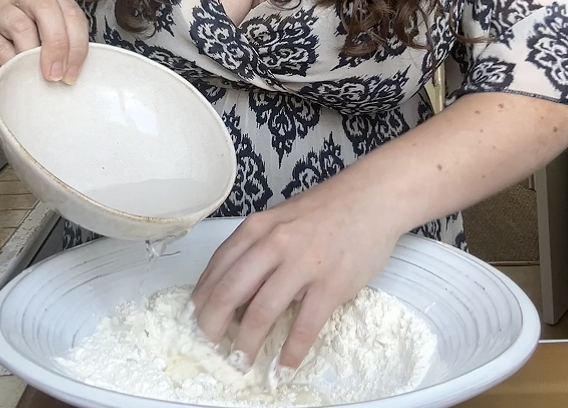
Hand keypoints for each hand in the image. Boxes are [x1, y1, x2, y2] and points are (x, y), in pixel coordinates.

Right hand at [0, 0, 89, 83]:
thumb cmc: (8, 42)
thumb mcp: (37, 39)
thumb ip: (58, 44)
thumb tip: (74, 68)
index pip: (69, 10)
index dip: (77, 42)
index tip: (73, 72)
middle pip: (46, 9)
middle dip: (58, 44)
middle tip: (57, 74)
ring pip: (21, 25)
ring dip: (33, 55)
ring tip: (36, 75)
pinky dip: (10, 63)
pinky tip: (14, 73)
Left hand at [191, 165, 401, 373]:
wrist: (371, 198)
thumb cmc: (325, 210)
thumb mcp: (280, 219)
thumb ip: (256, 248)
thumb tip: (233, 290)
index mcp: (257, 227)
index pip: (217, 269)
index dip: (203, 301)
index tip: (196, 321)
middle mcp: (274, 244)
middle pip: (230, 293)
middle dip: (213, 327)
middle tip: (209, 348)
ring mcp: (303, 264)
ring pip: (261, 313)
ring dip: (247, 345)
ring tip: (241, 364)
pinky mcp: (331, 284)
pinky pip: (304, 327)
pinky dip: (290, 354)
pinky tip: (282, 370)